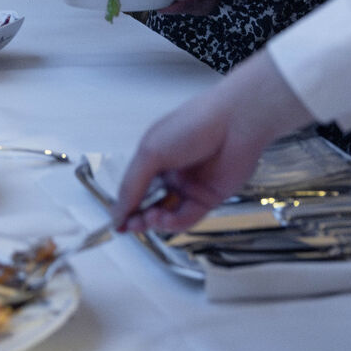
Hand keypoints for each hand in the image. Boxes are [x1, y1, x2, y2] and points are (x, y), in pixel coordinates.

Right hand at [111, 51, 314, 232]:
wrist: (234, 124)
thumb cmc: (190, 126)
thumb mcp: (151, 152)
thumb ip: (132, 184)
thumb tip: (116, 212)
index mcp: (154, 158)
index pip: (135, 188)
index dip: (124, 206)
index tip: (116, 224)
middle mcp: (171, 174)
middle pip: (150, 204)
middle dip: (139, 216)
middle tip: (131, 226)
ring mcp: (190, 187)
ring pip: (168, 214)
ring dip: (156, 221)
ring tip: (150, 219)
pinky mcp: (208, 198)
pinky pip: (189, 217)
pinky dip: (175, 223)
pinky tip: (165, 220)